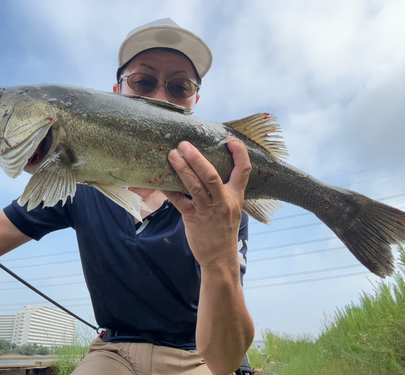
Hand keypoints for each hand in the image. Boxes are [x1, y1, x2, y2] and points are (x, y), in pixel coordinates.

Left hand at [162, 138, 250, 268]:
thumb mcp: (232, 208)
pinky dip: (169, 189)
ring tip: (172, 155)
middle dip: (196, 157)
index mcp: (236, 195)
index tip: (229, 139)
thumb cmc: (223, 229)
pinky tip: (160, 180)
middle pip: (212, 174)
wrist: (220, 257)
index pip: (244, 170)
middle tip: (184, 145)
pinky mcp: (194, 219)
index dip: (239, 152)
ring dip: (182, 168)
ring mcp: (210, 211)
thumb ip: (224, 190)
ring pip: (195, 186)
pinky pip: (179, 201)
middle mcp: (225, 201)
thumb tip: (208, 167)